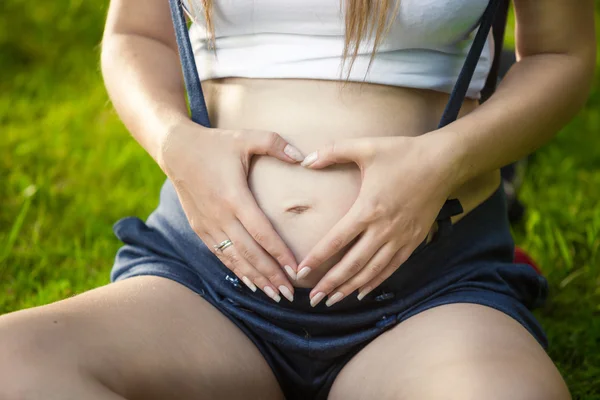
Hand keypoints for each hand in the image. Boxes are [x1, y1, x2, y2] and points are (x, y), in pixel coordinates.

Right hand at [159, 119, 304, 301]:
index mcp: (234, 197)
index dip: (280, 253)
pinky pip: (221, 255)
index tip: (296, 270)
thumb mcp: (246, 137)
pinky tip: (251, 283)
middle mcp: (220, 216)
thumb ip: (276, 144)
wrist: (176, 150)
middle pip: (250, 253)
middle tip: (290, 294)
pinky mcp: (199, 229)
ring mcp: (208, 225)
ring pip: (235, 259)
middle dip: (271, 275)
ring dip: (255, 279)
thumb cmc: (215, 143)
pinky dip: (237, 271)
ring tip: (275, 295)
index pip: (262, 232)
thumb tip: (303, 157)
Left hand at [297, 134, 457, 306]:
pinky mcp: (413, 241)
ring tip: (333, 301)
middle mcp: (383, 229)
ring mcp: (400, 238)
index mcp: (367, 209)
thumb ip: (332, 152)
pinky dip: (376, 282)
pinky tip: (362, 291)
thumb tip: (304, 160)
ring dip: (350, 288)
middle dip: (330, 284)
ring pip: (371, 271)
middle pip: (352, 264)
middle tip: (313, 300)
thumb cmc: (403, 152)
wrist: (444, 162)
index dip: (317, 259)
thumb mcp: (365, 147)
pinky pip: (392, 268)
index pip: (336, 241)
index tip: (301, 273)